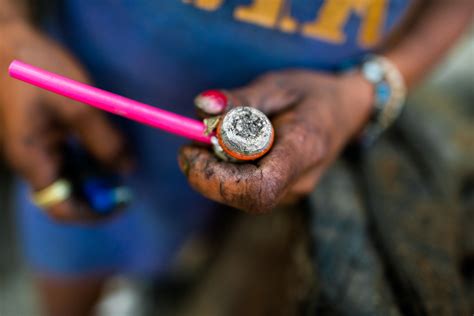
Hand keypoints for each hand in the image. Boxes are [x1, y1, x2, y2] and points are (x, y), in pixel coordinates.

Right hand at [0, 21, 130, 221]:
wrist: (8, 39)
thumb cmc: (37, 69)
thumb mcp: (78, 105)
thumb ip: (104, 141)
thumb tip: (127, 169)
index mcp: (32, 160)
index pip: (60, 208)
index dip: (93, 214)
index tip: (123, 203)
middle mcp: (31, 161)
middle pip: (66, 195)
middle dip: (98, 195)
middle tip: (128, 184)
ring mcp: (36, 149)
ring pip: (69, 178)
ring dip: (96, 177)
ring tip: (121, 164)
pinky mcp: (42, 136)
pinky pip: (67, 159)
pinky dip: (89, 159)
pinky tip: (107, 148)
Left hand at [179, 70, 372, 212]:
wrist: (347, 110)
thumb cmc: (312, 93)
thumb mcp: (276, 85)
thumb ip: (240, 99)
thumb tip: (202, 108)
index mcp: (303, 150)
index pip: (257, 188)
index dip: (215, 178)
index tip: (189, 151)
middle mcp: (299, 181)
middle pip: (242, 194)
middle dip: (208, 169)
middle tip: (196, 136)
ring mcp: (292, 191)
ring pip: (240, 193)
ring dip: (216, 166)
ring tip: (220, 133)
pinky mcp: (282, 191)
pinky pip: (245, 187)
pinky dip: (228, 167)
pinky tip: (233, 144)